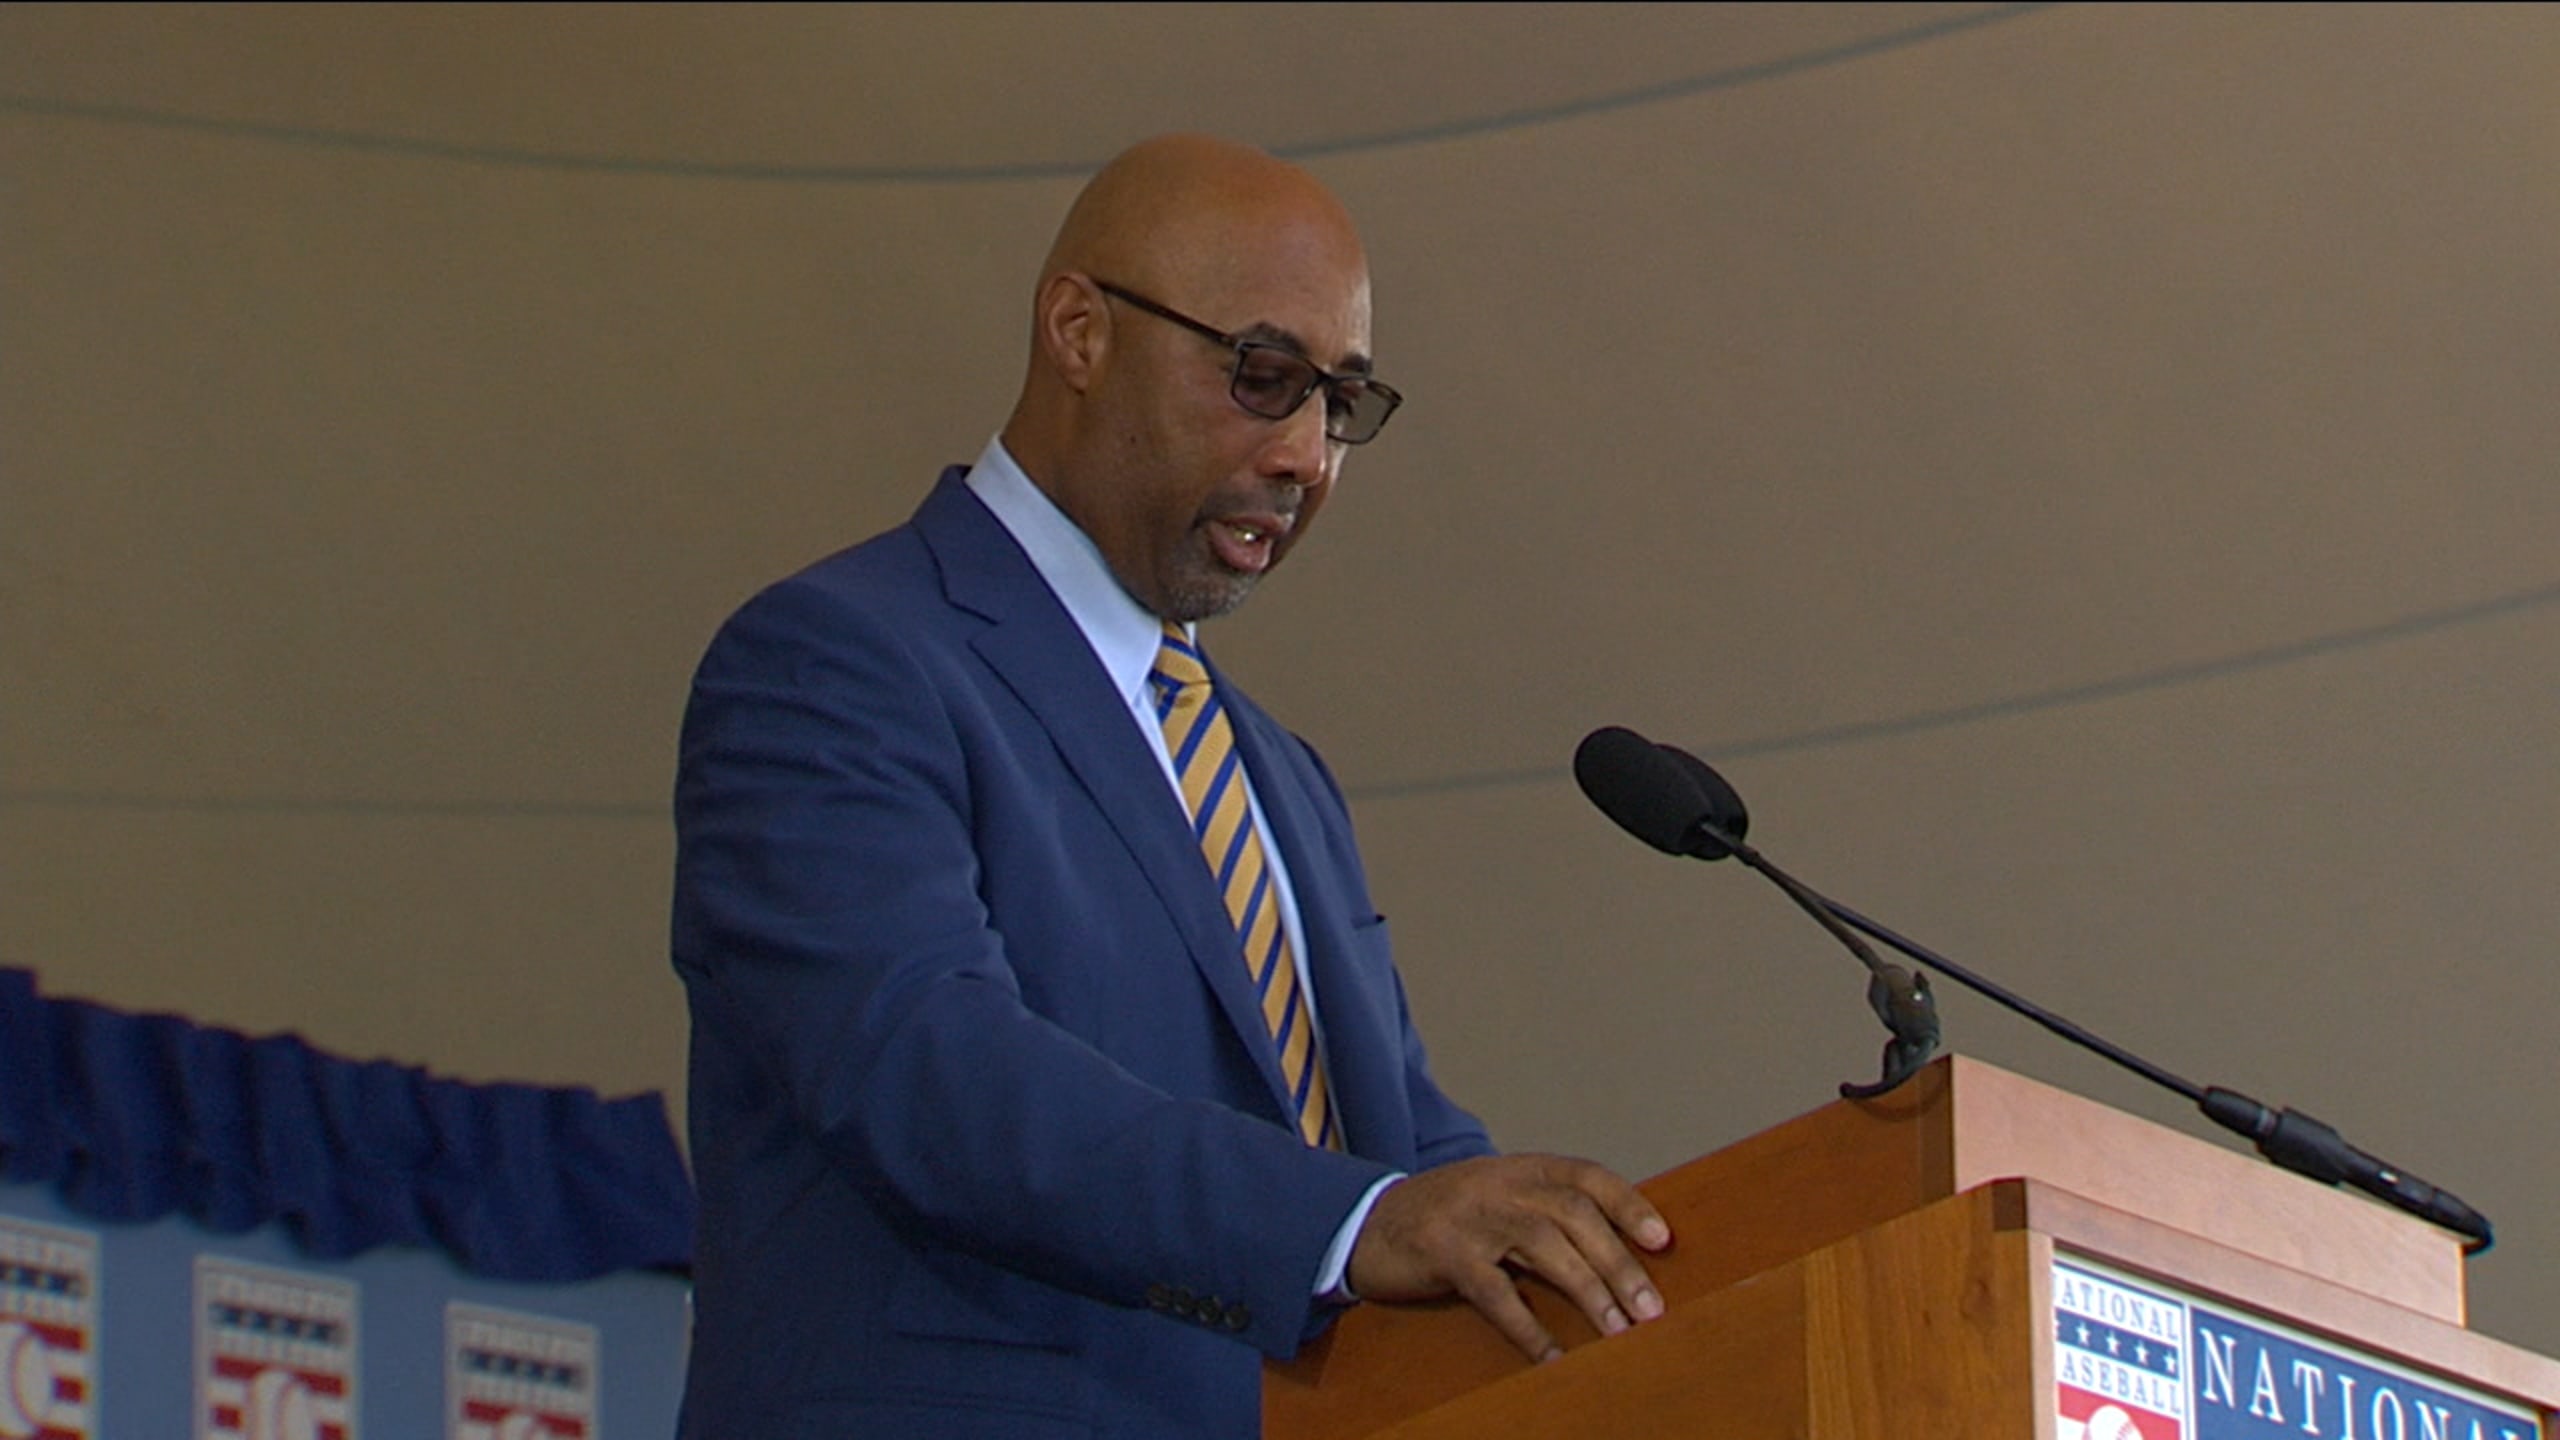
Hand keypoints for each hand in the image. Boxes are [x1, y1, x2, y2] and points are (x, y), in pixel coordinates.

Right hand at [1346, 1153, 1671, 1363]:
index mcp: (1520, 1168)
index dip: (1629, 1204)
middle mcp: (1499, 1183)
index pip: (1587, 1176)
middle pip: (1573, 1214)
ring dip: (1589, 1290)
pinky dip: (1529, 1326)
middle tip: (1652, 1308)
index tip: (1664, 1240)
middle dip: (1619, 1262)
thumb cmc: (1446, 1217)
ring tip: (1619, 1331)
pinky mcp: (1442, 1251)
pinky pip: (1495, 1292)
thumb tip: (1615, 1252)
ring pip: (1543, 1246)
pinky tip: (1553, 1355)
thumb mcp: (1496, 1198)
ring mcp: (1470, 1215)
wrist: (1366, 1222)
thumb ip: (1544, 1212)